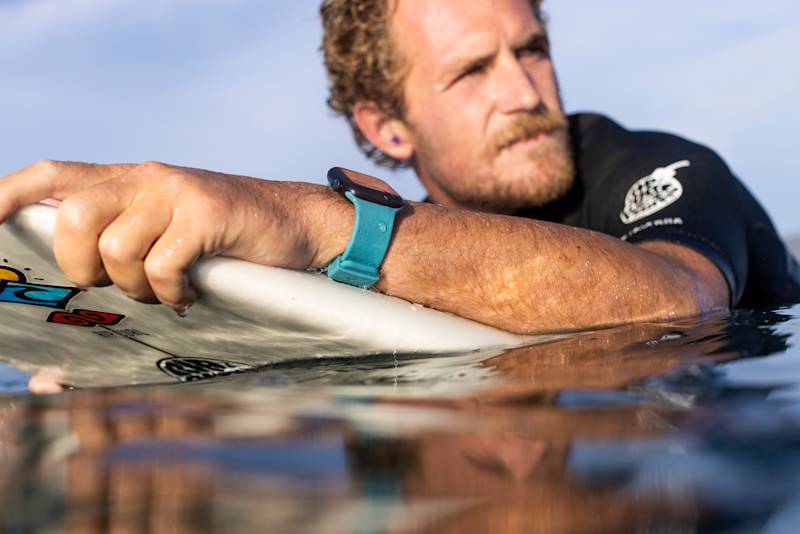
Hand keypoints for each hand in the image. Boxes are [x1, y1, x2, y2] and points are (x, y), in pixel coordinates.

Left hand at [0, 161, 349, 311]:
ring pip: (117, 249)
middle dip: (82, 266)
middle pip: (75, 216)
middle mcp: (147, 179)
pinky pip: (162, 265)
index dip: (13, 194)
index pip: (55, 174)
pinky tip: (191, 291)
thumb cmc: (228, 237)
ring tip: (164, 291)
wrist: (296, 222)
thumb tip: (79, 297)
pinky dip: (171, 291)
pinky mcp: (207, 213)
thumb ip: (127, 240)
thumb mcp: (170, 227)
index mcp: (131, 181)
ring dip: (136, 287)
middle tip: (114, 284)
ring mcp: (177, 193)